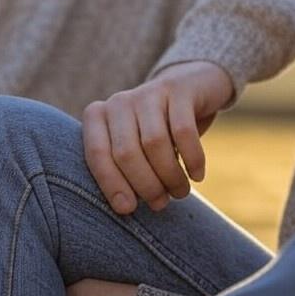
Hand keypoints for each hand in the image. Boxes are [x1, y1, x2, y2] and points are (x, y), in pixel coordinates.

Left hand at [82, 61, 232, 214]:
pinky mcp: (178, 90)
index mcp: (99, 115)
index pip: (97, 154)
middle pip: (126, 152)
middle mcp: (119, 101)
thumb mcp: (133, 144)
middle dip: (145, 185)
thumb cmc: (157, 129)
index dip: (111, 184)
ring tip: (180, 192)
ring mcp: (149, 92)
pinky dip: (192, 159)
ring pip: (154, 143)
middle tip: (160, 203)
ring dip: (170, 176)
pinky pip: (183, 131)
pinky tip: (197, 176)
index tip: (128, 209)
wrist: (191, 87)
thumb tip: (126, 207)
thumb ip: (123, 170)